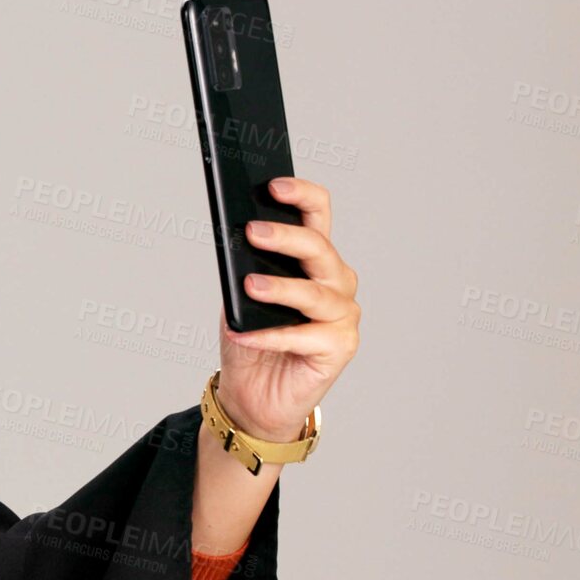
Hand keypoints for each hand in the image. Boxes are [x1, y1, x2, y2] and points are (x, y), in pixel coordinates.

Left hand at [215, 177, 361, 441]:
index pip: (318, 214)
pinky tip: (245, 334)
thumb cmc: (250, 337)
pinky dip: (272, 335)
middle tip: (253, 232)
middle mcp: (335, 282)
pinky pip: (306, 336)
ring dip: (281, 287)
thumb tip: (237, 238)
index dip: (301, 195)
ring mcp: (343, 315)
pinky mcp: (341, 347)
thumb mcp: (238, 294)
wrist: (253, 394)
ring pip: (315, 293)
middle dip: (286, 237)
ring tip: (249, 285)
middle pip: (320, 249)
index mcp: (314, 259)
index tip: (273, 185)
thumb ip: (245, 266)